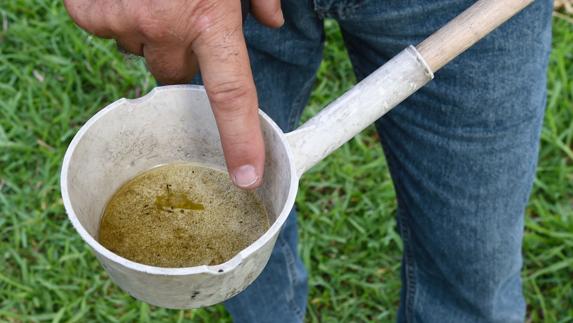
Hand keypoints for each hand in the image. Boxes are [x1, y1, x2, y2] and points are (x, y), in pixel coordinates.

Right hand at [64, 0, 283, 188]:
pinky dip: (117, 16)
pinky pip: (107, 31)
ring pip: (140, 52)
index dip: (240, 138)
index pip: (231, 93)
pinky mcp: (88, 11)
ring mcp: (123, 20)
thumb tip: (273, 22)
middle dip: (181, 58)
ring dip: (149, 33)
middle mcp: (165, 27)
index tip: (246, 176)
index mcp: (210, 19)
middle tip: (184, 21)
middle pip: (175, 77)